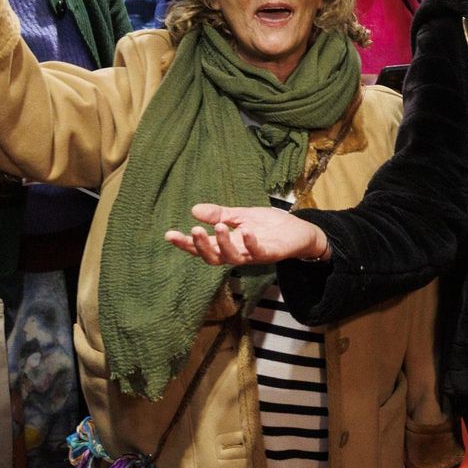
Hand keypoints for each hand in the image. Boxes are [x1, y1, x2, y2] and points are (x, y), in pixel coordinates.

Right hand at [163, 203, 329, 265]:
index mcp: (228, 244)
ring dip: (224, 243)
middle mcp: (237, 253)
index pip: (202, 247)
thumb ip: (219, 215)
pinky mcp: (270, 253)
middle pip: (213, 257)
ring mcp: (253, 255)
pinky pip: (258, 252)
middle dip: (201, 246)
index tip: (169, 234)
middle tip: (193, 231)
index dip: (186, 244)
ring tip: (218, 226)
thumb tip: (194, 210)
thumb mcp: (241, 215)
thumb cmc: (269, 226)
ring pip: (232, 258)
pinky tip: (245, 230)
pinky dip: (251, 242)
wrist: (299, 230)